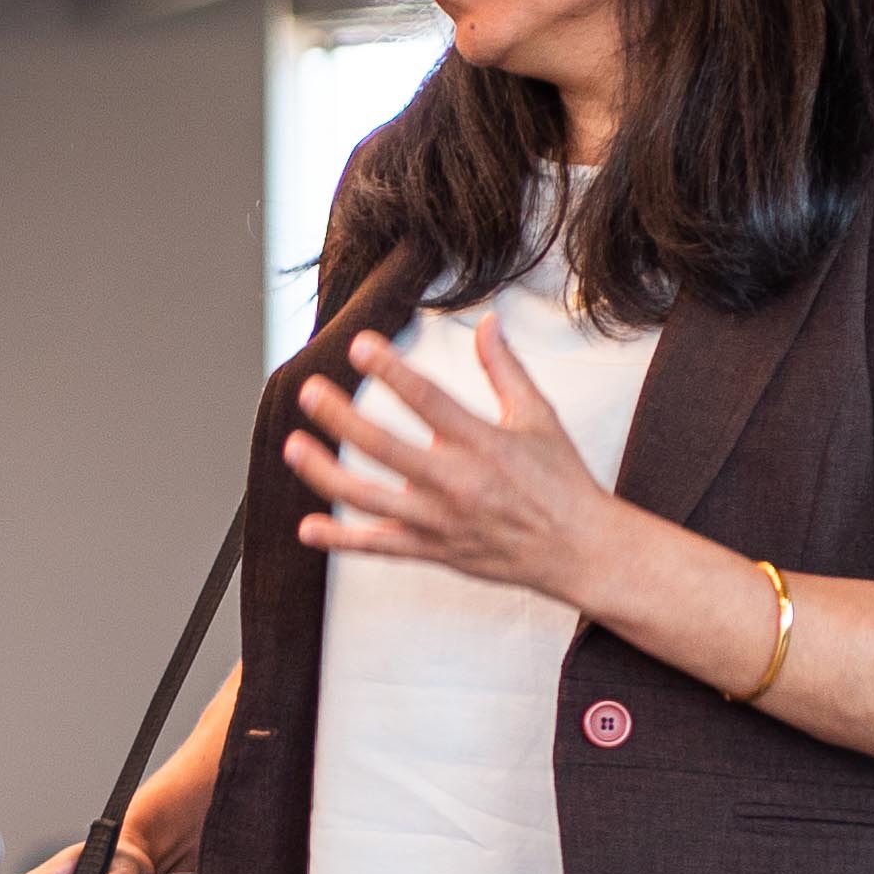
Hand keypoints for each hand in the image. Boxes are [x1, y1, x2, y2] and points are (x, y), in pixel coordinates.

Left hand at [286, 315, 615, 606]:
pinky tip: (308, 528)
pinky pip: (378, 547)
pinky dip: (340, 540)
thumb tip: (488, 323)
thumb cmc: (559, 482)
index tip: (359, 346)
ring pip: (369, 498)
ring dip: (325, 473)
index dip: (389, 371)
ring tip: (294, 446)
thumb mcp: (538, 416)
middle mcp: (457, 483)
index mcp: (483, 443)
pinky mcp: (433, 550)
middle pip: (385, 447)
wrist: (579, 549)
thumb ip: (505, 369)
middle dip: (341, 418)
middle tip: (310, 392)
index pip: (427, 400)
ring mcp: (440, 521)